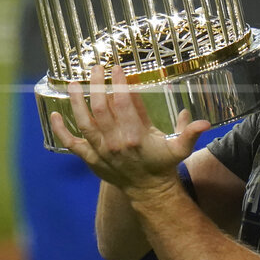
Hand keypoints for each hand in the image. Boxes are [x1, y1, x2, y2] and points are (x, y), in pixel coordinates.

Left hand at [49, 65, 208, 198]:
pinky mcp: (90, 158)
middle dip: (96, 85)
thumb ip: (190, 133)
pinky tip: (53, 114)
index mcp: (136, 136)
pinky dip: (61, 130)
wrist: (148, 191)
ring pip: (84, 122)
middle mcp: (115, 142)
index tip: (117, 67)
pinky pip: (72, 143)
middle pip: (100, 109)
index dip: (119, 84)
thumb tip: (205, 122)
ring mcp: (100, 151)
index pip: (124, 104)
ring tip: (73, 83)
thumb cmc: (162, 164)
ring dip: (76, 101)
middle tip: (95, 67)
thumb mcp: (180, 148)